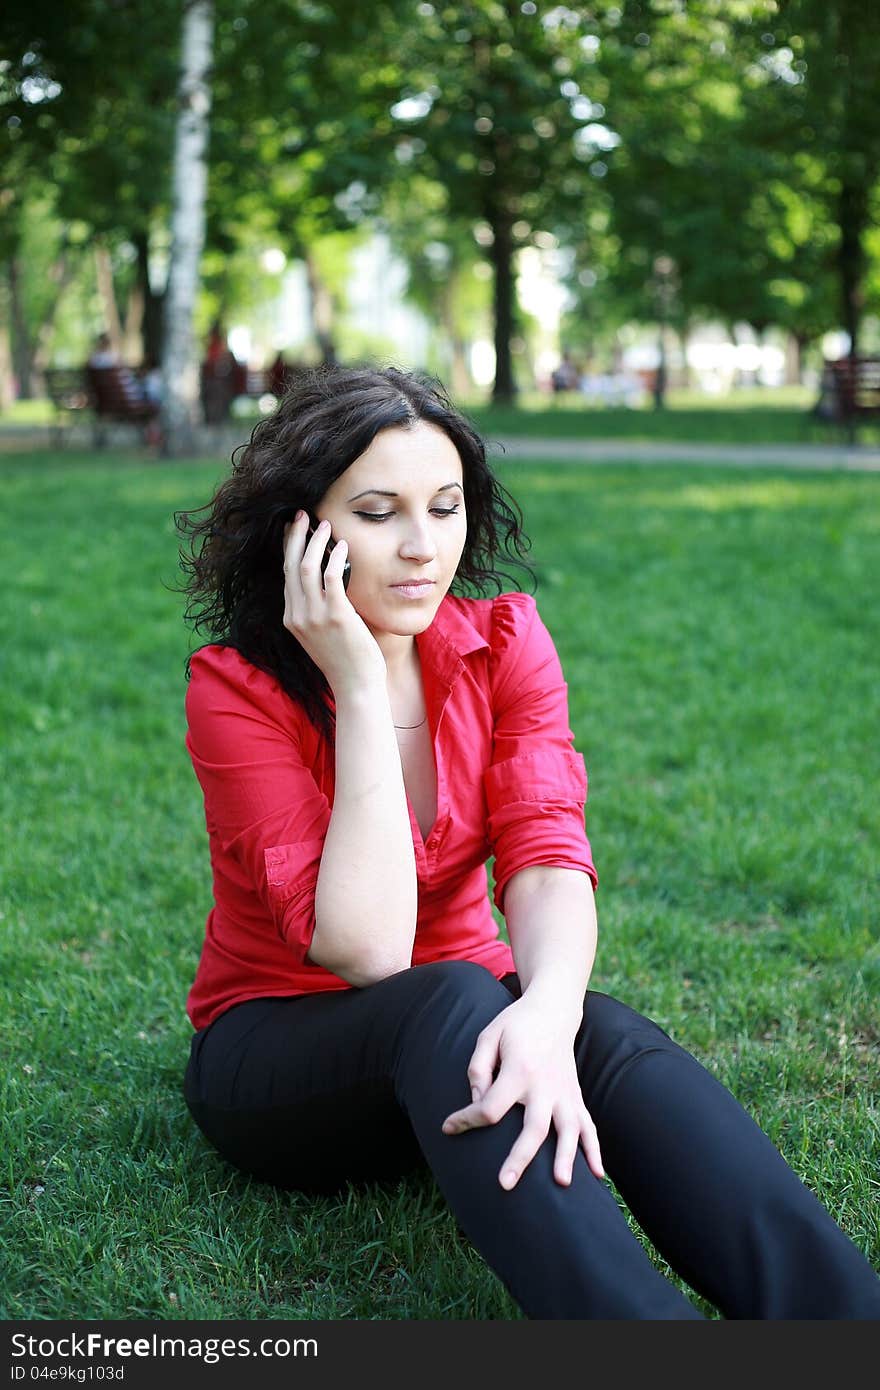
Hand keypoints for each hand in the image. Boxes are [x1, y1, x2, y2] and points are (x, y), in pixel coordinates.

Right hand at [282, 511, 385, 694]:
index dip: (288, 549)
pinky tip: (343, 546)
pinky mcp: (336, 616)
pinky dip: (335, 557)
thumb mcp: (322, 633)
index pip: (286, 575)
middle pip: (291, 566)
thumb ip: (319, 609)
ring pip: (308, 567)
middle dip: (295, 536)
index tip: (292, 529)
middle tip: (301, 515)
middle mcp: (297, 615)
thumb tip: (329, 580)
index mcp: (291, 618)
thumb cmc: (345, 660)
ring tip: (324, 525)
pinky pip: (332, 577)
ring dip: (316, 542)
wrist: (355, 686)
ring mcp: (315, 616)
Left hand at [441, 994, 603, 1189]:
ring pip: (569, 1130)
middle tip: (504, 1184)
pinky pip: (589, 1126)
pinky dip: (595, 1150)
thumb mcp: (488, 1036)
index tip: (449, 1127)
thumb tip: (477, 1102)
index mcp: (519, 1069)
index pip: (491, 1106)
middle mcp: (545, 1085)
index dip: (467, 1119)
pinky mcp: (576, 1097)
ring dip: (567, 1157)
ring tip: (562, 1184)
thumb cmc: (515, 1025)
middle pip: (534, 1127)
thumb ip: (478, 1069)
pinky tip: (598, 1175)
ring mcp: (565, 1093)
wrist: (553, 1010)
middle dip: (519, 1157)